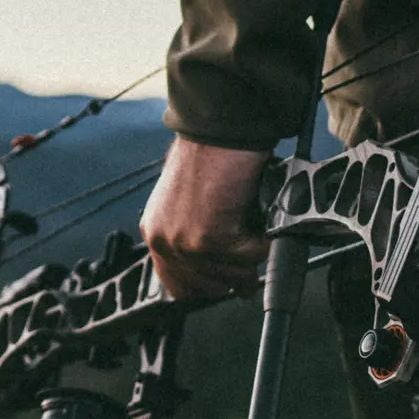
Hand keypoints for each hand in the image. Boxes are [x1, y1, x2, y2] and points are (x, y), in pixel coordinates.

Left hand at [140, 135, 270, 299]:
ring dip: (252, 251)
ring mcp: (185, 244)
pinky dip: (262, 237)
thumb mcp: (189, 203)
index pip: (178, 286)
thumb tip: (223, 268)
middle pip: (210, 288)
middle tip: (247, 244)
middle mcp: (164, 242)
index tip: (228, 276)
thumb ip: (194, 236)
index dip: (209, 284)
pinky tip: (253, 212)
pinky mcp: (210, 240)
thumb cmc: (211, 155)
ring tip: (249, 220)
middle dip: (235, 272)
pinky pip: (252, 257)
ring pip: (235, 275)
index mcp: (156, 232)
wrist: (219, 130)